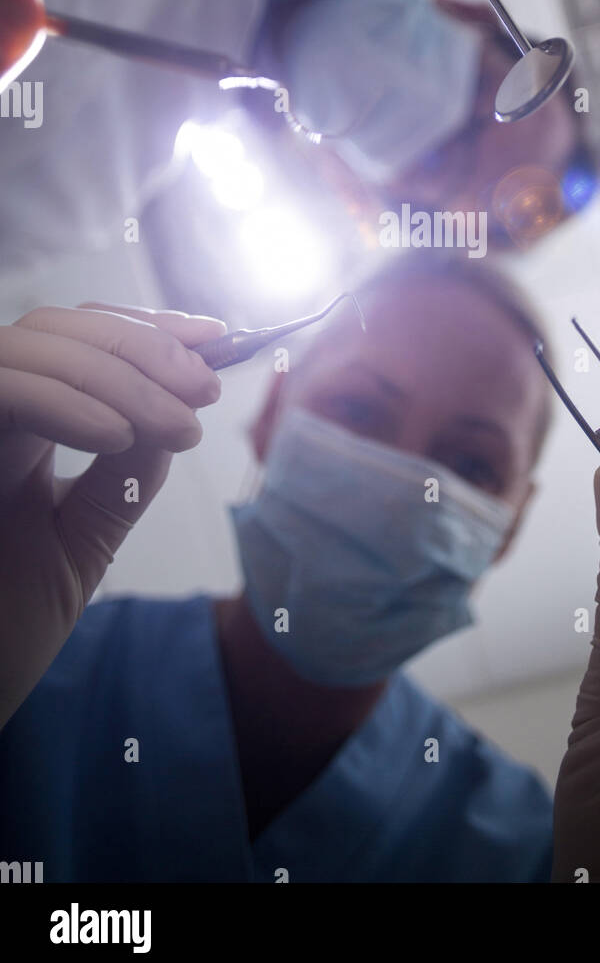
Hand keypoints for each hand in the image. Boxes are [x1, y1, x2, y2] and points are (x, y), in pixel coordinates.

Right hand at [0, 303, 223, 727]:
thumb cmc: (3, 633)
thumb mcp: (81, 545)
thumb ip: (124, 475)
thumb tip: (181, 402)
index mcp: (17, 432)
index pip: (77, 342)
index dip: (145, 329)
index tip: (216, 338)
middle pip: (55, 329)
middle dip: (141, 347)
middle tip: (205, 389)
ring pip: (26, 345)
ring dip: (114, 374)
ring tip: (178, 427)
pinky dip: (58, 399)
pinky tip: (115, 437)